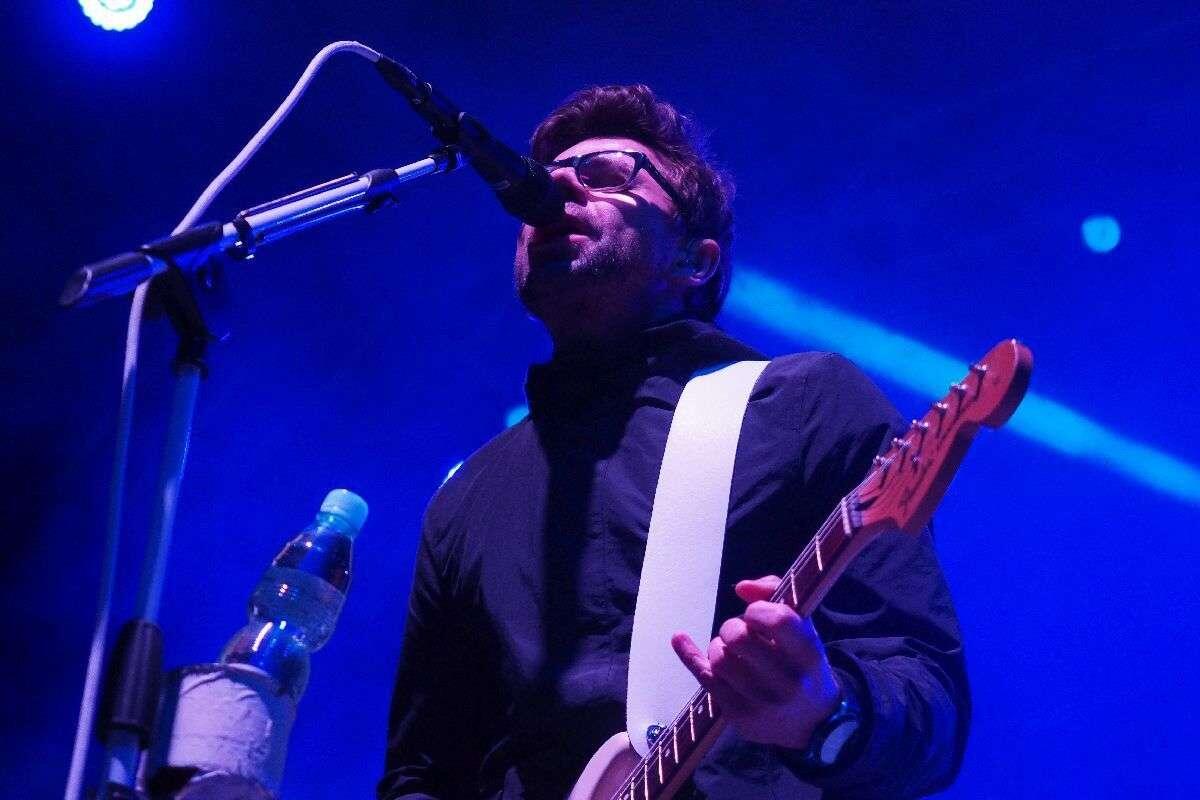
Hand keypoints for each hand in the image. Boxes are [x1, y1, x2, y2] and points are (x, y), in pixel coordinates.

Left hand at [671, 575, 840, 749]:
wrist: (812, 721)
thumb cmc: (802, 663)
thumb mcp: (802, 628)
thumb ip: (775, 594)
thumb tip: (741, 588)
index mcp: (808, 653)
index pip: (777, 620)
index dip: (757, 610)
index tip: (755, 615)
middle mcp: (787, 681)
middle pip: (739, 638)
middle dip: (731, 628)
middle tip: (739, 633)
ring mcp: (762, 702)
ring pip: (719, 659)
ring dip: (718, 646)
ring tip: (731, 651)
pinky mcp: (740, 716)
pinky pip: (705, 678)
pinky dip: (689, 655)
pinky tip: (679, 639)